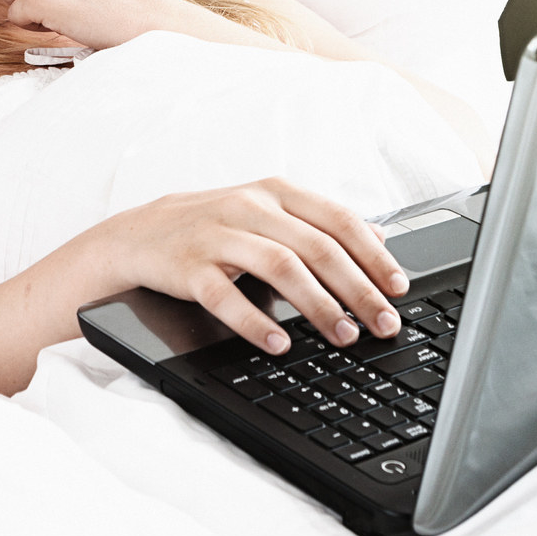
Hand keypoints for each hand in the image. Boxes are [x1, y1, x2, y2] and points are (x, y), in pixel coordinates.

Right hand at [69, 178, 409, 354]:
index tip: (398, 289)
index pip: (338, 220)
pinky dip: (256, 321)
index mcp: (276, 192)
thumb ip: (320, 224)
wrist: (138, 235)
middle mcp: (250, 207)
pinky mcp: (189, 266)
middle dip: (358, 290)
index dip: (374, 255)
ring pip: (280, 267)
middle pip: (318, 248)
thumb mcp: (268, 213)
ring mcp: (218, 235)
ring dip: (319, 305)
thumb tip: (380, 238)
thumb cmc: (212, 226)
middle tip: (382, 324)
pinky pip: (226, 296)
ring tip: (343, 335)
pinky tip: (279, 342)